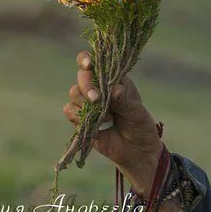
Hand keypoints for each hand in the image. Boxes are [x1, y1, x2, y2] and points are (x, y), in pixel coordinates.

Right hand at [64, 50, 164, 194]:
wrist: (136, 152)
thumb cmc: (140, 127)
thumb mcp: (137, 113)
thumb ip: (125, 101)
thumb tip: (115, 89)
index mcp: (114, 79)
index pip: (95, 61)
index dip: (87, 59)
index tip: (88, 64)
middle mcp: (99, 88)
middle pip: (81, 76)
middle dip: (87, 86)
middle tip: (98, 99)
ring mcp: (88, 103)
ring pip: (73, 93)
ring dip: (86, 104)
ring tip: (107, 118)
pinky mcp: (80, 118)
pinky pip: (69, 110)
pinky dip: (80, 117)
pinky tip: (97, 124)